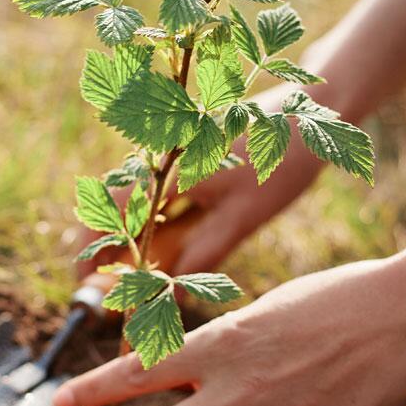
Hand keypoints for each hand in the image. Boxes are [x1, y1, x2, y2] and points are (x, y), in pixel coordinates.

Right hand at [74, 79, 330, 278]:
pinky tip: (174, 250)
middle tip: (120, 294)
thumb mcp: (244, 216)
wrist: (315, 109)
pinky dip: (157, 223)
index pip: (109, 208)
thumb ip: (203, 254)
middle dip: (112, 252)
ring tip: (146, 281)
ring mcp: (175, 152)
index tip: (89, 284)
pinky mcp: (191, 153)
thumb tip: (170, 296)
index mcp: (168, 167)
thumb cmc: (283, 160)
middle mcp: (162, 156)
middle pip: (117, 208)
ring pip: (139, 203)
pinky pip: (160, 193)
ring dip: (134, 240)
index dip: (93, 249)